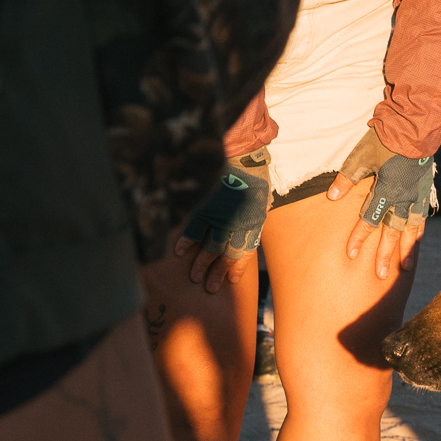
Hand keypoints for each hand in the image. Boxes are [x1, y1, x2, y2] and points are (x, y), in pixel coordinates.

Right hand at [175, 152, 270, 293]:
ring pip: (210, 247)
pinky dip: (186, 241)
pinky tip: (179, 253)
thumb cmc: (252, 176)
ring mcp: (222, 216)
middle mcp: (239, 224)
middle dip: (216, 273)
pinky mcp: (206, 206)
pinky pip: (193, 228)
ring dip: (201, 264)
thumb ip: (254, 216)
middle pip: (226, 255)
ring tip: (194, 277)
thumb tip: (248, 230)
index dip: (238, 267)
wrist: (243, 153)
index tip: (231, 280)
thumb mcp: (261, 198)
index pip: (245, 251)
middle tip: (208, 287)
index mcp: (255, 222)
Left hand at [334, 127, 432, 279]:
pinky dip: (419, 230)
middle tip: (381, 275)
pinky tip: (417, 240)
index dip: (359, 238)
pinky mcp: (425, 190)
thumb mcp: (360, 156)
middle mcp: (402, 198)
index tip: (351, 255)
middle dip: (385, 255)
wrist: (415, 127)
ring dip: (407, 249)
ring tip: (405, 267)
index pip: (369, 220)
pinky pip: (422, 216)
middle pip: (392, 232)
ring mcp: (416, 196)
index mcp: (385, 190)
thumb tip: (332, 197)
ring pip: (411, 229)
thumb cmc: (385, 140)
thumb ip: (347, 179)